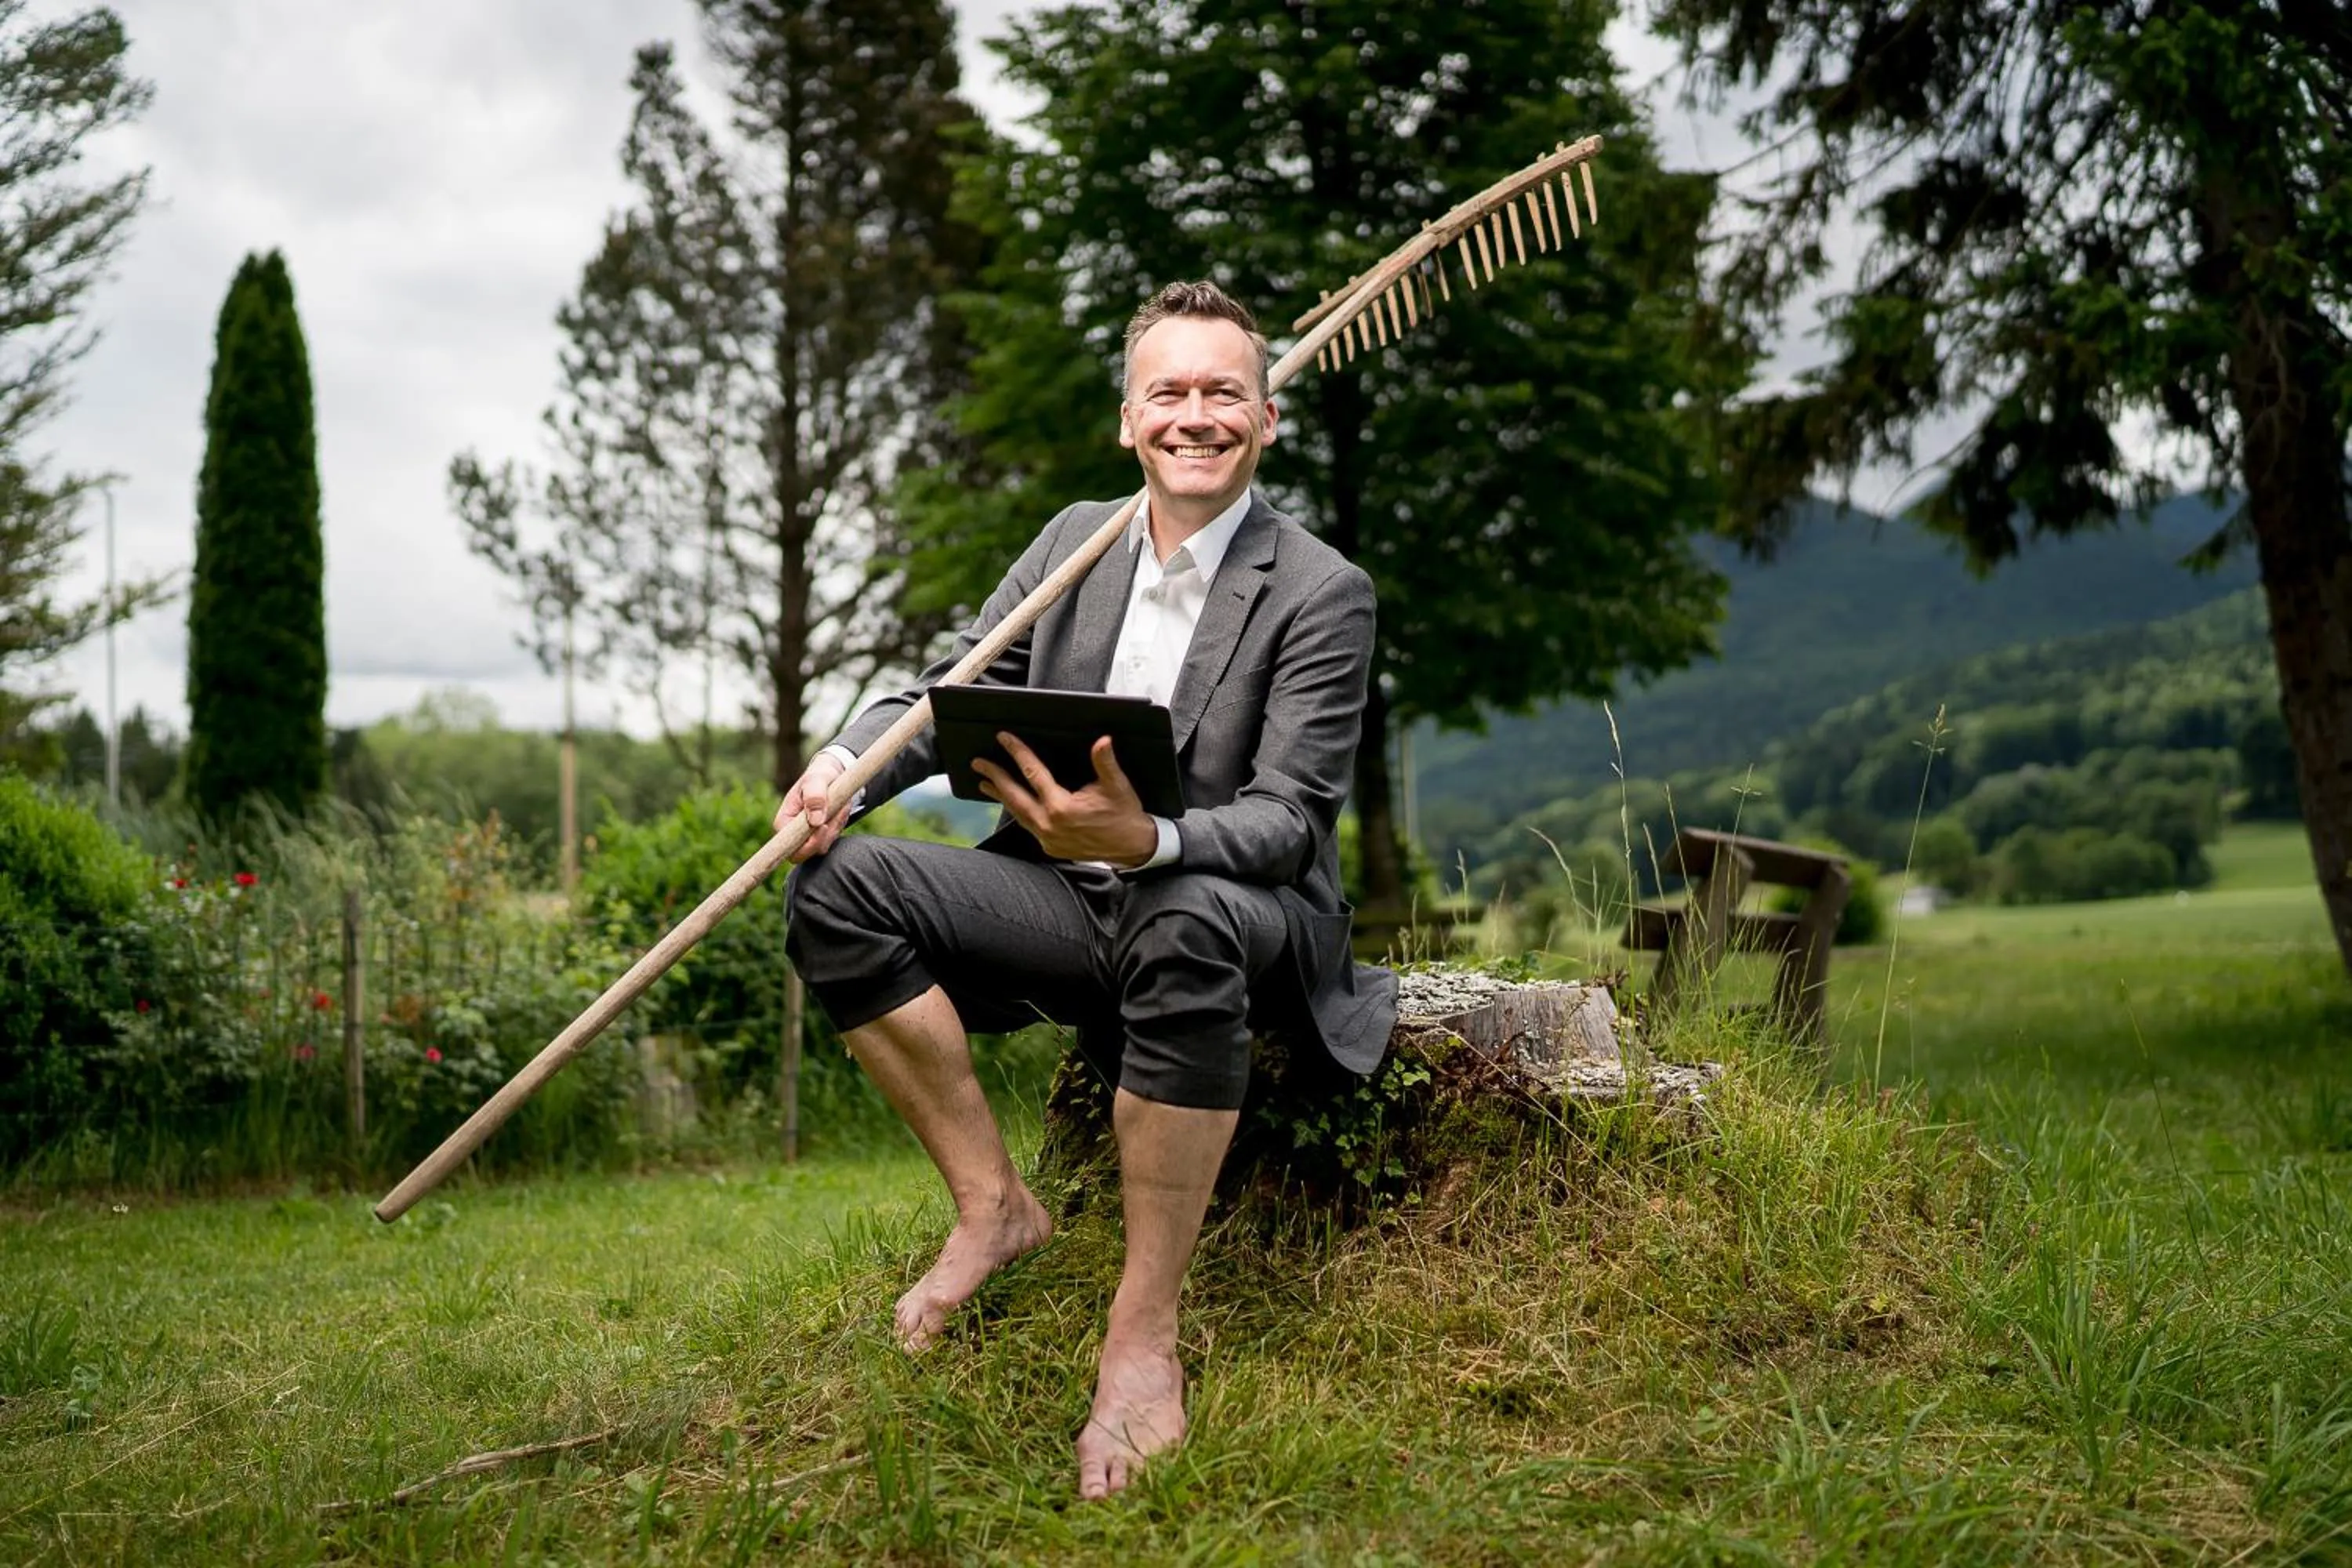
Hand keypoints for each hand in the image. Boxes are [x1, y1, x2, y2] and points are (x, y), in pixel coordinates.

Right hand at [775, 752, 849, 862]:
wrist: (831, 776)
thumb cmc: (819, 776)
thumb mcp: (816, 780)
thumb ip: (814, 796)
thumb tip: (815, 821)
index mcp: (783, 821)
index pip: (789, 846)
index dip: (807, 843)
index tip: (823, 825)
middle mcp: (792, 833)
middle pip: (806, 852)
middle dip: (825, 835)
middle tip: (837, 811)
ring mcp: (806, 837)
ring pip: (822, 846)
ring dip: (834, 827)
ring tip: (837, 805)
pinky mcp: (820, 837)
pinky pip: (831, 840)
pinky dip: (839, 825)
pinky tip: (839, 810)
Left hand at [973, 733, 1158, 866]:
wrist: (1133, 847)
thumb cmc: (1124, 814)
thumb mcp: (1117, 786)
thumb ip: (1105, 762)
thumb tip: (1102, 741)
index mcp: (1062, 808)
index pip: (1033, 774)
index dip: (1017, 753)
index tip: (1004, 739)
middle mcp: (1050, 825)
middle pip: (1014, 796)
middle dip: (995, 777)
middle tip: (978, 762)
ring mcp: (1048, 838)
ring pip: (1018, 813)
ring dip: (1001, 796)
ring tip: (985, 783)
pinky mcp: (1050, 847)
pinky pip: (1028, 825)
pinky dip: (1017, 812)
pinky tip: (1011, 803)